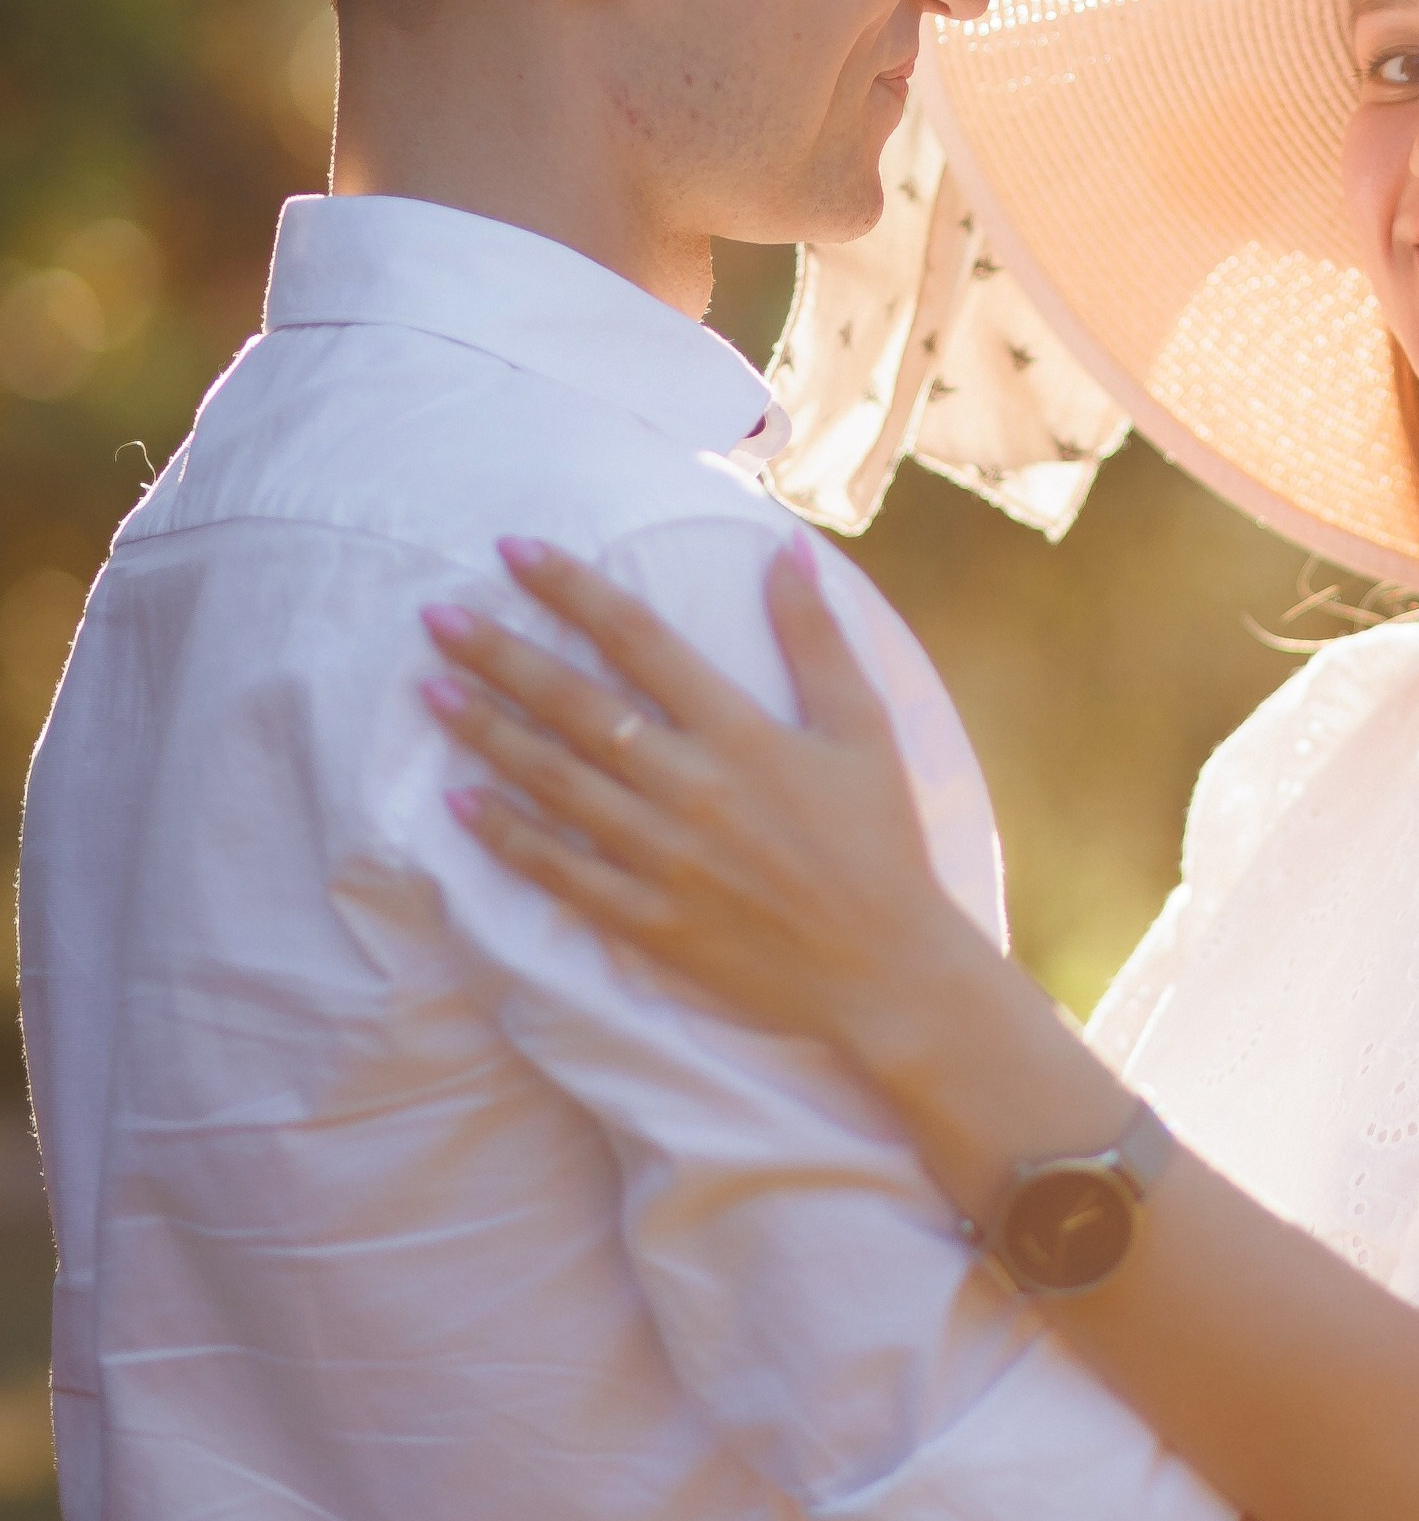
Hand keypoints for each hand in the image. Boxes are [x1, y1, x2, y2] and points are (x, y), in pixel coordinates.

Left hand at [420, 538, 982, 1061]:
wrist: (886, 969)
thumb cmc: (881, 844)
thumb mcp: (864, 729)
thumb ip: (816, 637)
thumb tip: (787, 550)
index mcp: (742, 731)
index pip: (639, 639)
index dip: (572, 590)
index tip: (515, 552)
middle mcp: (692, 787)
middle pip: (576, 706)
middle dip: (499, 655)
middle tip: (435, 618)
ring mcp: (664, 856)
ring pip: (555, 782)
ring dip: (487, 734)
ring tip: (431, 693)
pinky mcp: (649, 919)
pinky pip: (561, 871)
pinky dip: (507, 837)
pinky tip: (460, 805)